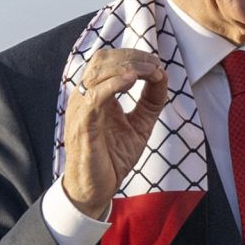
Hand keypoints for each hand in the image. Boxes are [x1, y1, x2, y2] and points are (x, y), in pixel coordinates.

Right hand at [62, 49, 167, 217]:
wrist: (97, 188)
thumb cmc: (113, 156)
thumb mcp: (140, 124)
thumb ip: (151, 100)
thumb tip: (163, 75)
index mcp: (96, 94)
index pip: (109, 61)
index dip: (133, 56)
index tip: (157, 64)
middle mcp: (85, 97)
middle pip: (103, 60)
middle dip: (132, 57)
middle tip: (154, 64)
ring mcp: (81, 109)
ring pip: (98, 73)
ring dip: (127, 67)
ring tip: (149, 70)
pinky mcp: (82, 125)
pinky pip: (94, 97)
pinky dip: (113, 84)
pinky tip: (131, 81)